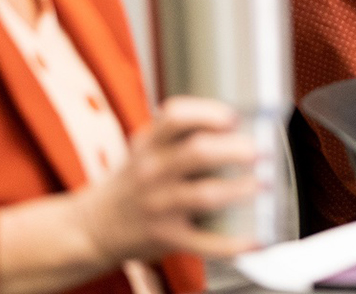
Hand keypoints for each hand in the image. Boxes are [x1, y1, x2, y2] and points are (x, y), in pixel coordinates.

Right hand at [71, 96, 262, 264]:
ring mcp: (159, 206)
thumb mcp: (145, 149)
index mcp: (149, 144)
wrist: (92, 227)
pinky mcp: (166, 237)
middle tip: (260, 151)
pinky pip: (204, 241)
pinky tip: (255, 239)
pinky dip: (233, 243)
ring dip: (240, 189)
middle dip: (236, 150)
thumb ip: (178, 135)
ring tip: (263, 185)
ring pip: (206, 194)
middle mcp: (153, 172)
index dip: (208, 113)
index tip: (233, 117)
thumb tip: (236, 124)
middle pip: (198, 152)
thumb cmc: (132, 182)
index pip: (176, 117)